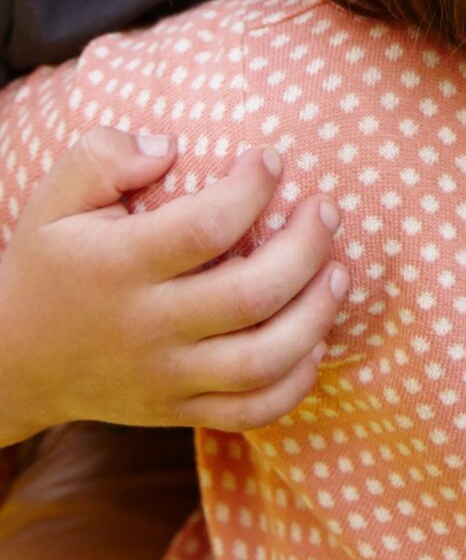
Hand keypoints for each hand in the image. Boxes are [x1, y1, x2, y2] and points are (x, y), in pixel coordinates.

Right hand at [0, 131, 346, 446]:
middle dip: (309, 246)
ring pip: (262, 361)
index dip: (253, 186)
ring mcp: (165, 378)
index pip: (206, 227)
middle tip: (325, 210)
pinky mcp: (177, 412)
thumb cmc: (50, 264)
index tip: (269, 160)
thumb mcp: (55, 200)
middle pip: (252, 295)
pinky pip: (252, 413)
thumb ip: (103, 155)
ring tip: (339, 270)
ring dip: (318, 313)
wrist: (10, 364)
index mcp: (118, 268)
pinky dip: (296, 381)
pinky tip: (313, 339)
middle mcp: (146, 328)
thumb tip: (167, 146)